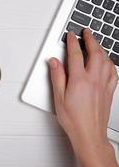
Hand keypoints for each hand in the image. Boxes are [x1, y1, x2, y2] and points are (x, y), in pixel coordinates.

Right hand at [49, 29, 118, 166]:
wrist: (89, 134)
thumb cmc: (73, 119)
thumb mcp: (58, 98)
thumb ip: (57, 77)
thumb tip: (54, 62)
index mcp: (79, 80)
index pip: (76, 55)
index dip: (73, 42)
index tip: (71, 35)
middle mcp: (94, 80)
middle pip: (95, 53)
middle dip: (91, 39)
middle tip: (87, 32)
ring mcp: (104, 85)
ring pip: (106, 60)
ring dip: (101, 49)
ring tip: (96, 43)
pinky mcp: (109, 91)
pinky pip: (113, 72)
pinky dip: (110, 62)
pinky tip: (108, 62)